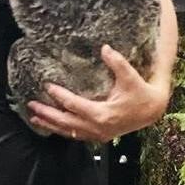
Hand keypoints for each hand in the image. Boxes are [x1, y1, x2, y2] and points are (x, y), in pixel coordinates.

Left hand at [27, 45, 170, 143]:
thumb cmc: (141, 93)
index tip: (47, 86)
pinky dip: (63, 130)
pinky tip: (53, 125)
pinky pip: (76, 134)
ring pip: (69, 131)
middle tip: (31, 105)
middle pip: (65, 122)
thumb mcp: (130, 77)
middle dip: (47, 113)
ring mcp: (98, 134)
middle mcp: (97, 128)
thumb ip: (117, 63)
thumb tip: (104, 48)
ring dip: (51, 124)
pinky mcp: (99, 136)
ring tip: (35, 117)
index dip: (59, 95)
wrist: (152, 111)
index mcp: (102, 114)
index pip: (73, 105)